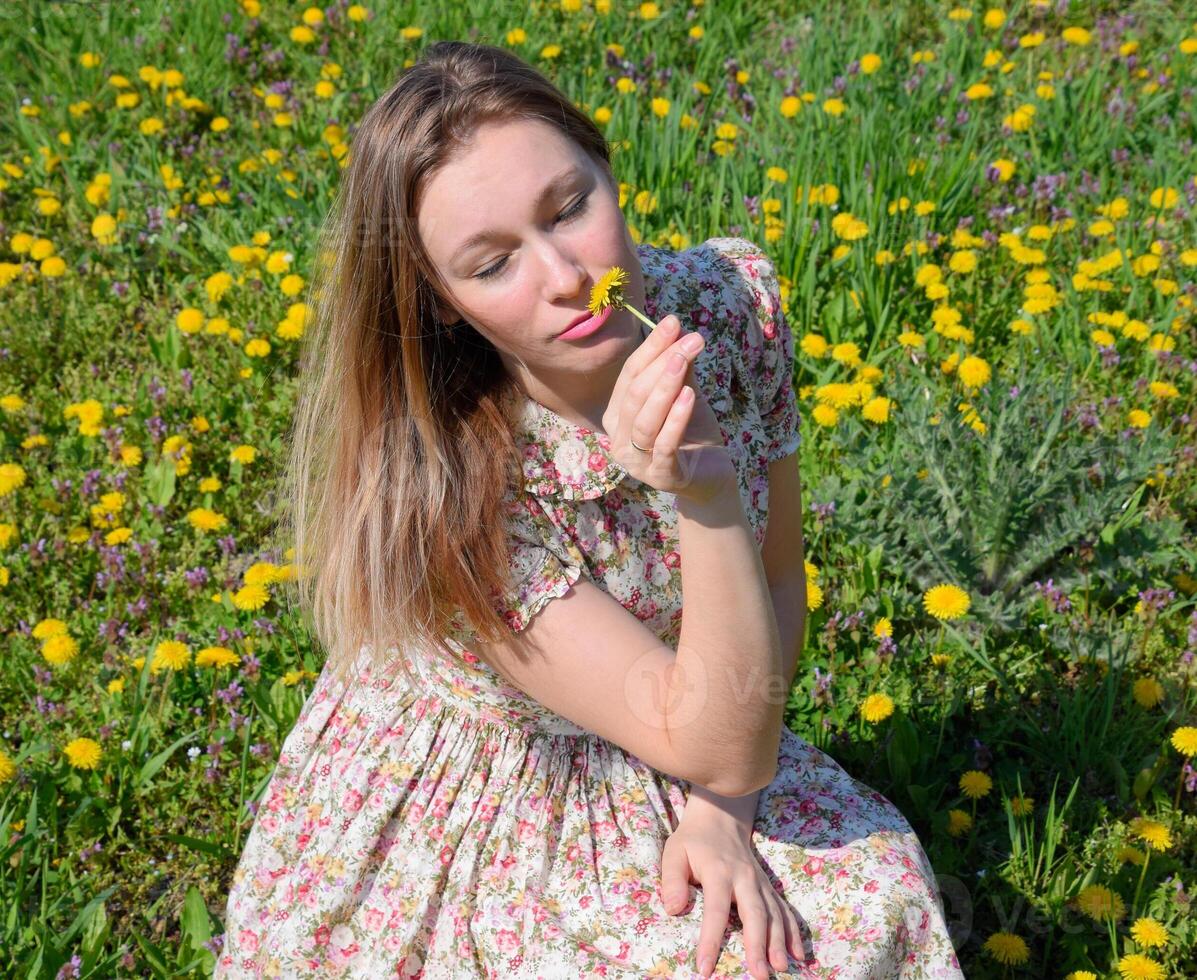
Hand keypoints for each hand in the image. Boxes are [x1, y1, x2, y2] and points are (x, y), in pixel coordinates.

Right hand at [602, 314, 736, 503]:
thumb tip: (681, 332)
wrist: (712, 476)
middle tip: (688, 339)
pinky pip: (664, 444)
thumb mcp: (685, 395)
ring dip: (663, 387)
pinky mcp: (660, 477)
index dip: (650, 348)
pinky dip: (676, 418)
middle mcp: (618, 440)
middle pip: (634, 395)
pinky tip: (689, 395)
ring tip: (682, 360)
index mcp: (617, 416)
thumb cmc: (693, 434)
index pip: (629, 376)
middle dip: (660, 363)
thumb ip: (679, 369)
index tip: (673, 321)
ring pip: (643, 420)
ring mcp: (636, 462)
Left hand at [660, 814, 805, 977]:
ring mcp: (759, 882)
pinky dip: (793, 932)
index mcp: (718, 872)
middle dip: (758, 945)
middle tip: (760, 974)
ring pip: (774, 913)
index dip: (711, 940)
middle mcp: (744, 877)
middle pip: (754, 913)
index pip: (715, 910)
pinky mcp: (768, 886)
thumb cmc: (693, 840)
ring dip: (779, 942)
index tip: (705, 967)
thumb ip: (672, 881)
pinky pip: (784, 910)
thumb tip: (674, 910)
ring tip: (781, 967)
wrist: (720, 816)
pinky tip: (798, 954)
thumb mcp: (674, 853)